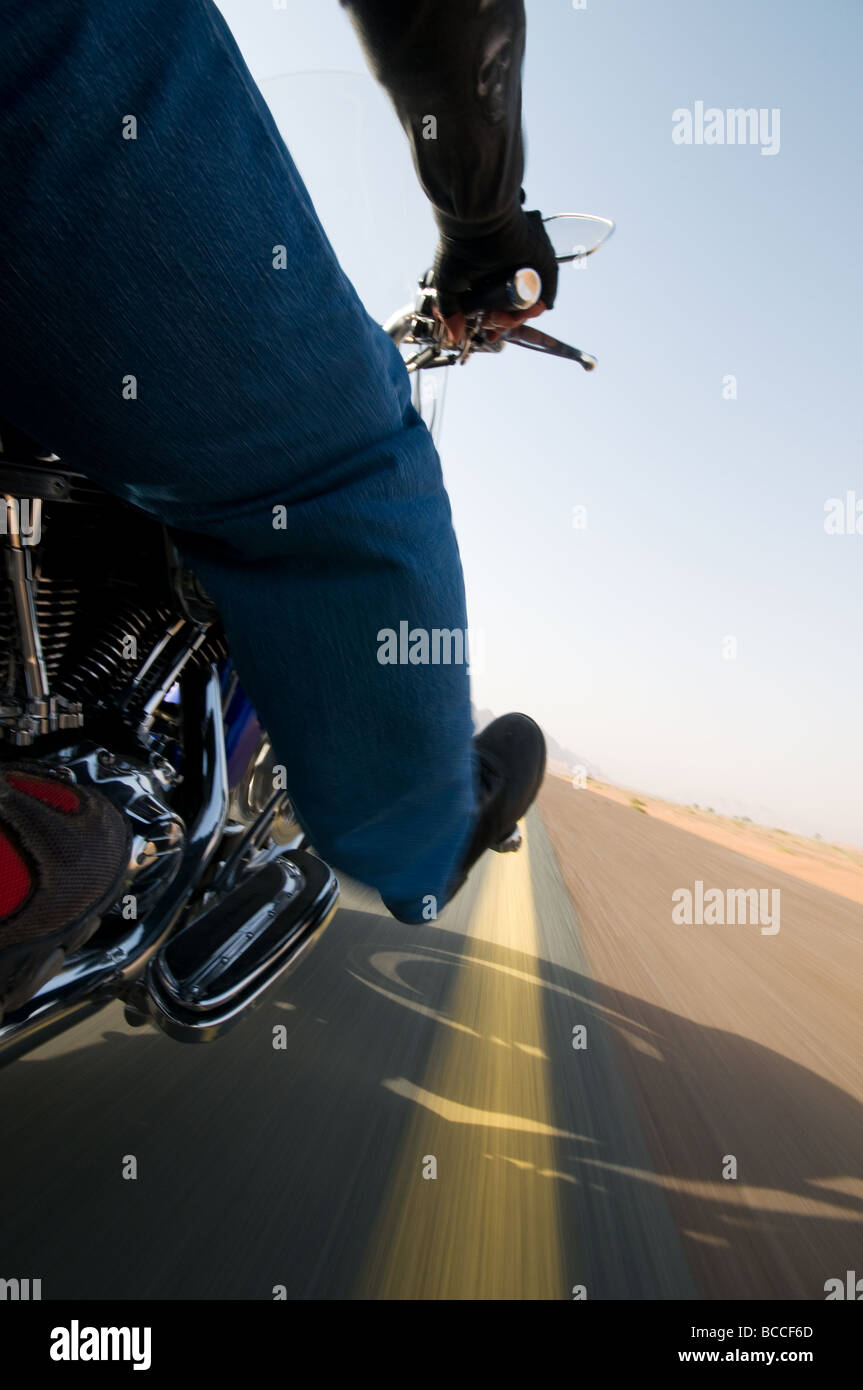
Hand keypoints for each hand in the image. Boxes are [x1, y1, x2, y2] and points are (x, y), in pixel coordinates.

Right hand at [431, 207, 558, 345]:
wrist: (476, 222)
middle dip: (503, 323)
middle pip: (513, 310)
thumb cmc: (457, 247)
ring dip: (516, 318)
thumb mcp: (448, 284)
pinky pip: (546, 294)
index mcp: (488, 278)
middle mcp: (508, 275)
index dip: (493, 324)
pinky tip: (523, 312)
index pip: (496, 308)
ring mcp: (527, 271)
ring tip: (501, 317)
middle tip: (491, 322)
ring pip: (528, 307)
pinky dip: (537, 307)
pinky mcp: (543, 266)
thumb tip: (456, 335)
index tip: (488, 334)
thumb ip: (451, 311)